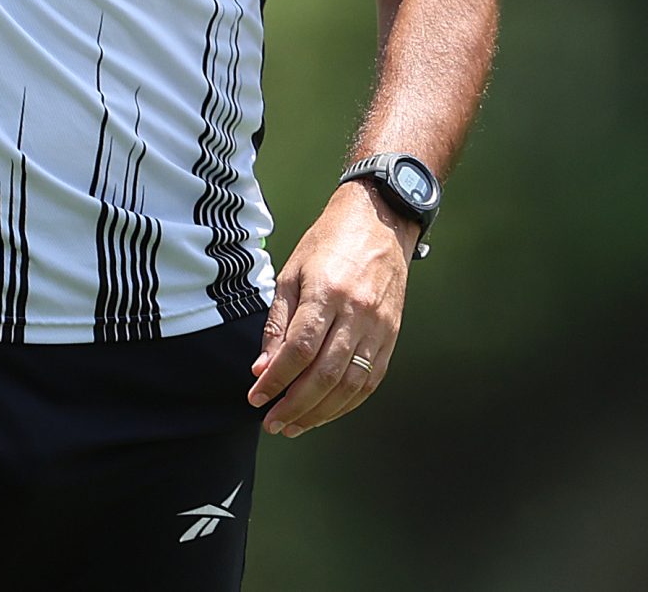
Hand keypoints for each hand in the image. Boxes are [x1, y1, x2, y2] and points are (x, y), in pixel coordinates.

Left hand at [247, 182, 414, 435]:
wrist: (378, 224)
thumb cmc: (327, 246)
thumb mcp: (291, 274)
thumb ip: (278, 324)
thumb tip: (262, 369)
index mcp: (327, 294)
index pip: (300, 349)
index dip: (276, 380)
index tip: (256, 397)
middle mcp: (358, 314)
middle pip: (326, 374)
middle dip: (296, 405)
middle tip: (272, 423)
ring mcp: (379, 328)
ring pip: (351, 385)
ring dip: (320, 412)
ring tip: (294, 425)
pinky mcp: (391, 338)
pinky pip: (370, 381)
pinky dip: (345, 403)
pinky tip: (324, 412)